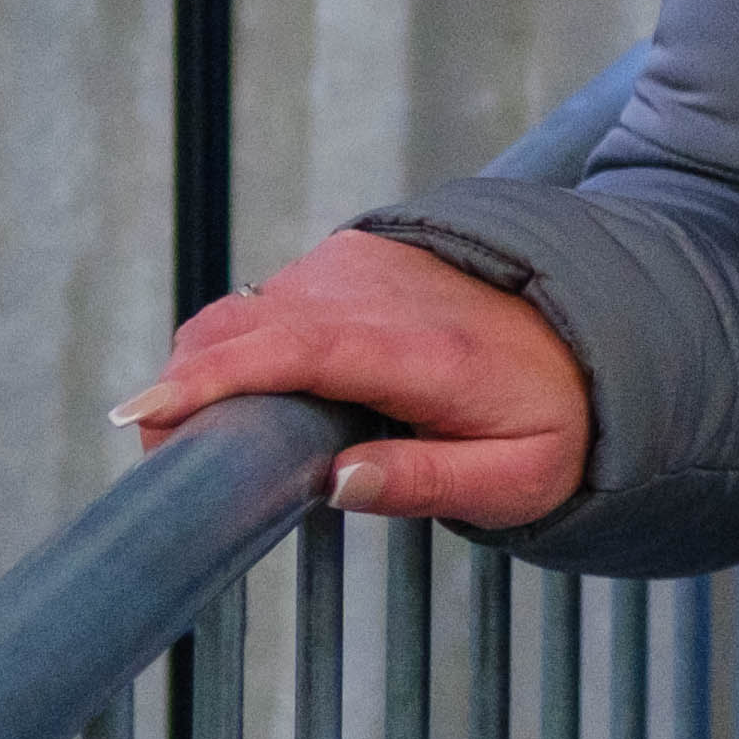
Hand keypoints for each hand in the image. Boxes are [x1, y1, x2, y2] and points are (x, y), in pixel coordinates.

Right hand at [111, 230, 591, 527]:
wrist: (594, 333)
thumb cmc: (555, 418)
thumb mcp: (519, 478)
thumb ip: (429, 483)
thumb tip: (335, 484)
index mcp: (426, 354)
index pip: (304, 351)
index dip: (217, 380)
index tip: (144, 415)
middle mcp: (387, 294)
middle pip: (248, 325)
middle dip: (185, 386)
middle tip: (167, 454)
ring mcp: (366, 264)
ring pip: (248, 310)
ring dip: (213, 367)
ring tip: (222, 432)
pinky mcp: (354, 254)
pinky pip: (272, 298)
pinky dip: (245, 342)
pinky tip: (268, 389)